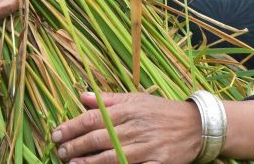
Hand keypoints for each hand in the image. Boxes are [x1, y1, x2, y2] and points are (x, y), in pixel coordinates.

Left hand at [52, 92, 202, 163]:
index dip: (72, 127)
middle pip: (98, 139)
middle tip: (59, 152)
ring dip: (88, 163)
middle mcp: (135, 127)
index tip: (56, 134)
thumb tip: (82, 96)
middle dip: (75, 146)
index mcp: (129, 109)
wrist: (197, 125)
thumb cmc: (162, 111)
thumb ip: (108, 100)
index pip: (93, 118)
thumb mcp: (137, 99)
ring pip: (111, 156)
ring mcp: (146, 147)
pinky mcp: (157, 163)